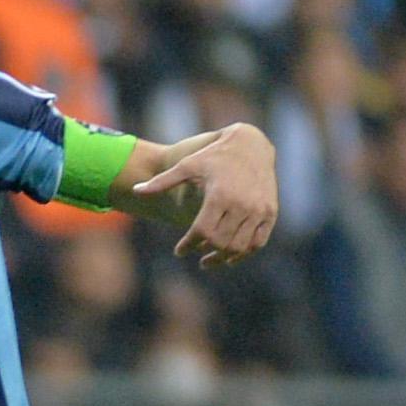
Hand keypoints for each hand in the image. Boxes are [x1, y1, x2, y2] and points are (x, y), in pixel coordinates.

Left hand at [134, 123, 278, 268]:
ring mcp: (259, 209)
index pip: (202, 232)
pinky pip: (258, 241)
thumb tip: (135, 190)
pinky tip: (230, 258)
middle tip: (194, 255)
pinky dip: (244, 253)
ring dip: (222, 258)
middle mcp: (242, 204)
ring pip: (239, 246)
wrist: (251, 145)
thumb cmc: (213, 156)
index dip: (188, 245)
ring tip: (208, 261)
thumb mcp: (187, 165)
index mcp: (220, 195)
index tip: (179, 251)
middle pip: (220, 242)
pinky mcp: (270, 212)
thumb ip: (162, 181)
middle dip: (204, 253)